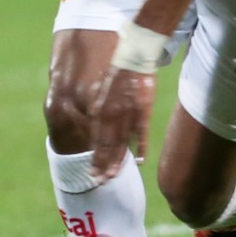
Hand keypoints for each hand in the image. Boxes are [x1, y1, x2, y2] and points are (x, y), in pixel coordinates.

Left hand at [88, 66, 155, 180]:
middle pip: (107, 145)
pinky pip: (141, 132)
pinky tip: (139, 160)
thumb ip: (100, 110)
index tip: (92, 172)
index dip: (95, 158)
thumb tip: (94, 123)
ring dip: (117, 161)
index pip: (97, 140)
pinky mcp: (143, 109)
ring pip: (122, 143)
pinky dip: (141, 147)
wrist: (133, 54)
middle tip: (99, 182)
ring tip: (113, 176)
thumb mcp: (103, 92)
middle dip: (103, 165)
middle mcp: (112, 114)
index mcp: (101, 109)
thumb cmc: (118, 73)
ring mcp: (128, 113)